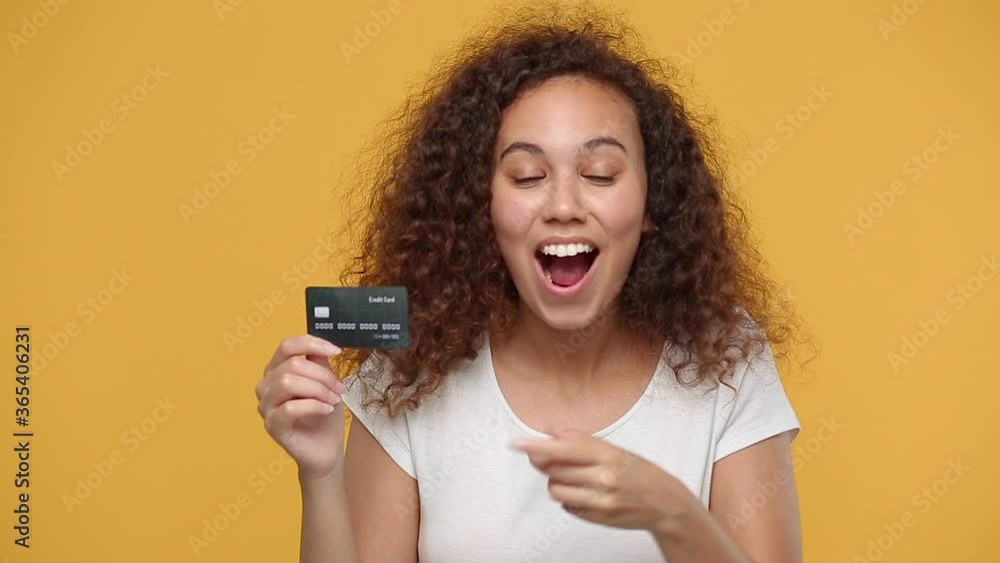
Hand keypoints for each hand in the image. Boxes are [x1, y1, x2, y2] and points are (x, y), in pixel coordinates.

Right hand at [256, 335, 346, 480]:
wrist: (326, 449)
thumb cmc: (324, 415)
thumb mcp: (326, 384)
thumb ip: (319, 364)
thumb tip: (320, 347)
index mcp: (277, 371)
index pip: (287, 346)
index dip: (311, 343)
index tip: (336, 350)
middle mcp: (266, 386)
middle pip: (293, 365)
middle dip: (323, 375)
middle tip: (339, 389)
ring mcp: (266, 406)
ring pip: (288, 383)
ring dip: (318, 390)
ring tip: (333, 400)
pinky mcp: (272, 425)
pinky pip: (290, 408)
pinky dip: (314, 406)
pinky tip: (326, 410)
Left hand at [510, 428, 696, 533]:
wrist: (665, 503)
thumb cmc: (640, 472)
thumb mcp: (615, 449)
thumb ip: (581, 440)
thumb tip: (552, 431)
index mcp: (607, 455)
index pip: (563, 449)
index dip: (536, 446)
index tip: (517, 444)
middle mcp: (603, 478)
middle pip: (553, 469)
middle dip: (546, 462)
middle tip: (550, 457)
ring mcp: (600, 500)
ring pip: (556, 489)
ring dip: (557, 482)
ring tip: (575, 477)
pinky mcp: (596, 517)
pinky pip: (567, 505)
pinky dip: (570, 497)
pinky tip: (586, 491)